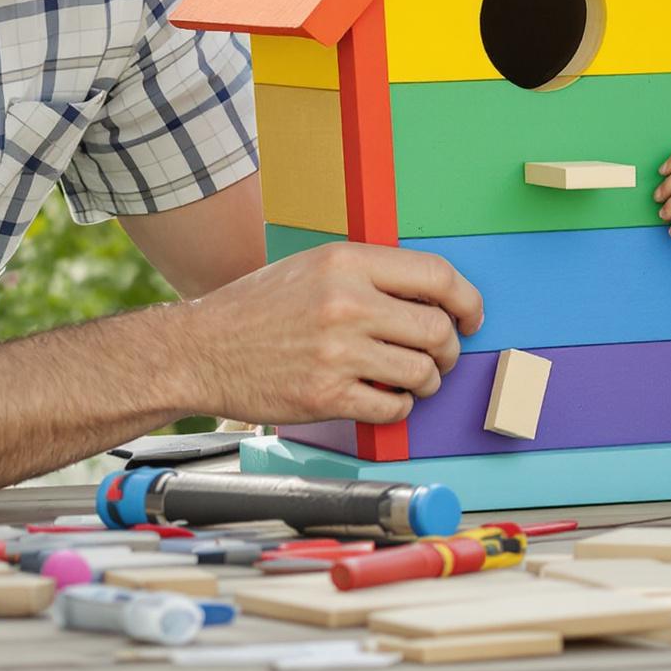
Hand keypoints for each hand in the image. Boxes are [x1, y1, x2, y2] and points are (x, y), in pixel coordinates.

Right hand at [176, 243, 483, 426]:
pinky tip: (380, 397)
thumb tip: (434, 297)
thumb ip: (369, 276)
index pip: (437, 276)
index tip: (470, 317)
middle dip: (448, 350)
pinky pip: (392, 407)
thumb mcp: (312, 267)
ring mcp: (337, 352)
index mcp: (346, 263)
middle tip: (437, 357)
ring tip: (407, 379)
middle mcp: (346, 303)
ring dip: (425, 382)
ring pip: (422, 373)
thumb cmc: (257, 309)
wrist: (200, 349)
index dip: (467, 300)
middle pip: (438, 330)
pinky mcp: (327, 395)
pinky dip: (396, 407)